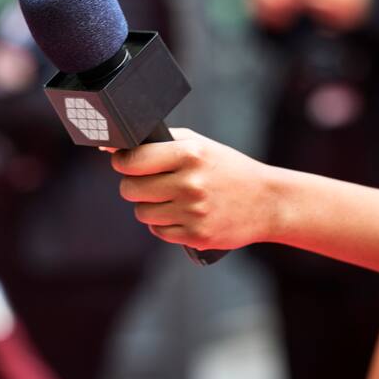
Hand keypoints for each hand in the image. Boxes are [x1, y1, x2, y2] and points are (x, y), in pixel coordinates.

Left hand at [110, 129, 277, 250]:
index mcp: (190, 154)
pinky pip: (158, 231)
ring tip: (170, 198)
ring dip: (149, 206)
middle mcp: (190, 183)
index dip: (121, 162)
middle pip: (130, 189)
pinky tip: (182, 214)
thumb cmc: (226, 169)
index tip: (123, 162)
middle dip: (134, 185)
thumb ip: (158, 142)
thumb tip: (110, 149)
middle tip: (149, 182)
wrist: (267, 201)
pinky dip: (164, 224)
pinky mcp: (197, 236)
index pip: (132, 160)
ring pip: (142, 212)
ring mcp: (193, 212)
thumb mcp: (199, 144)